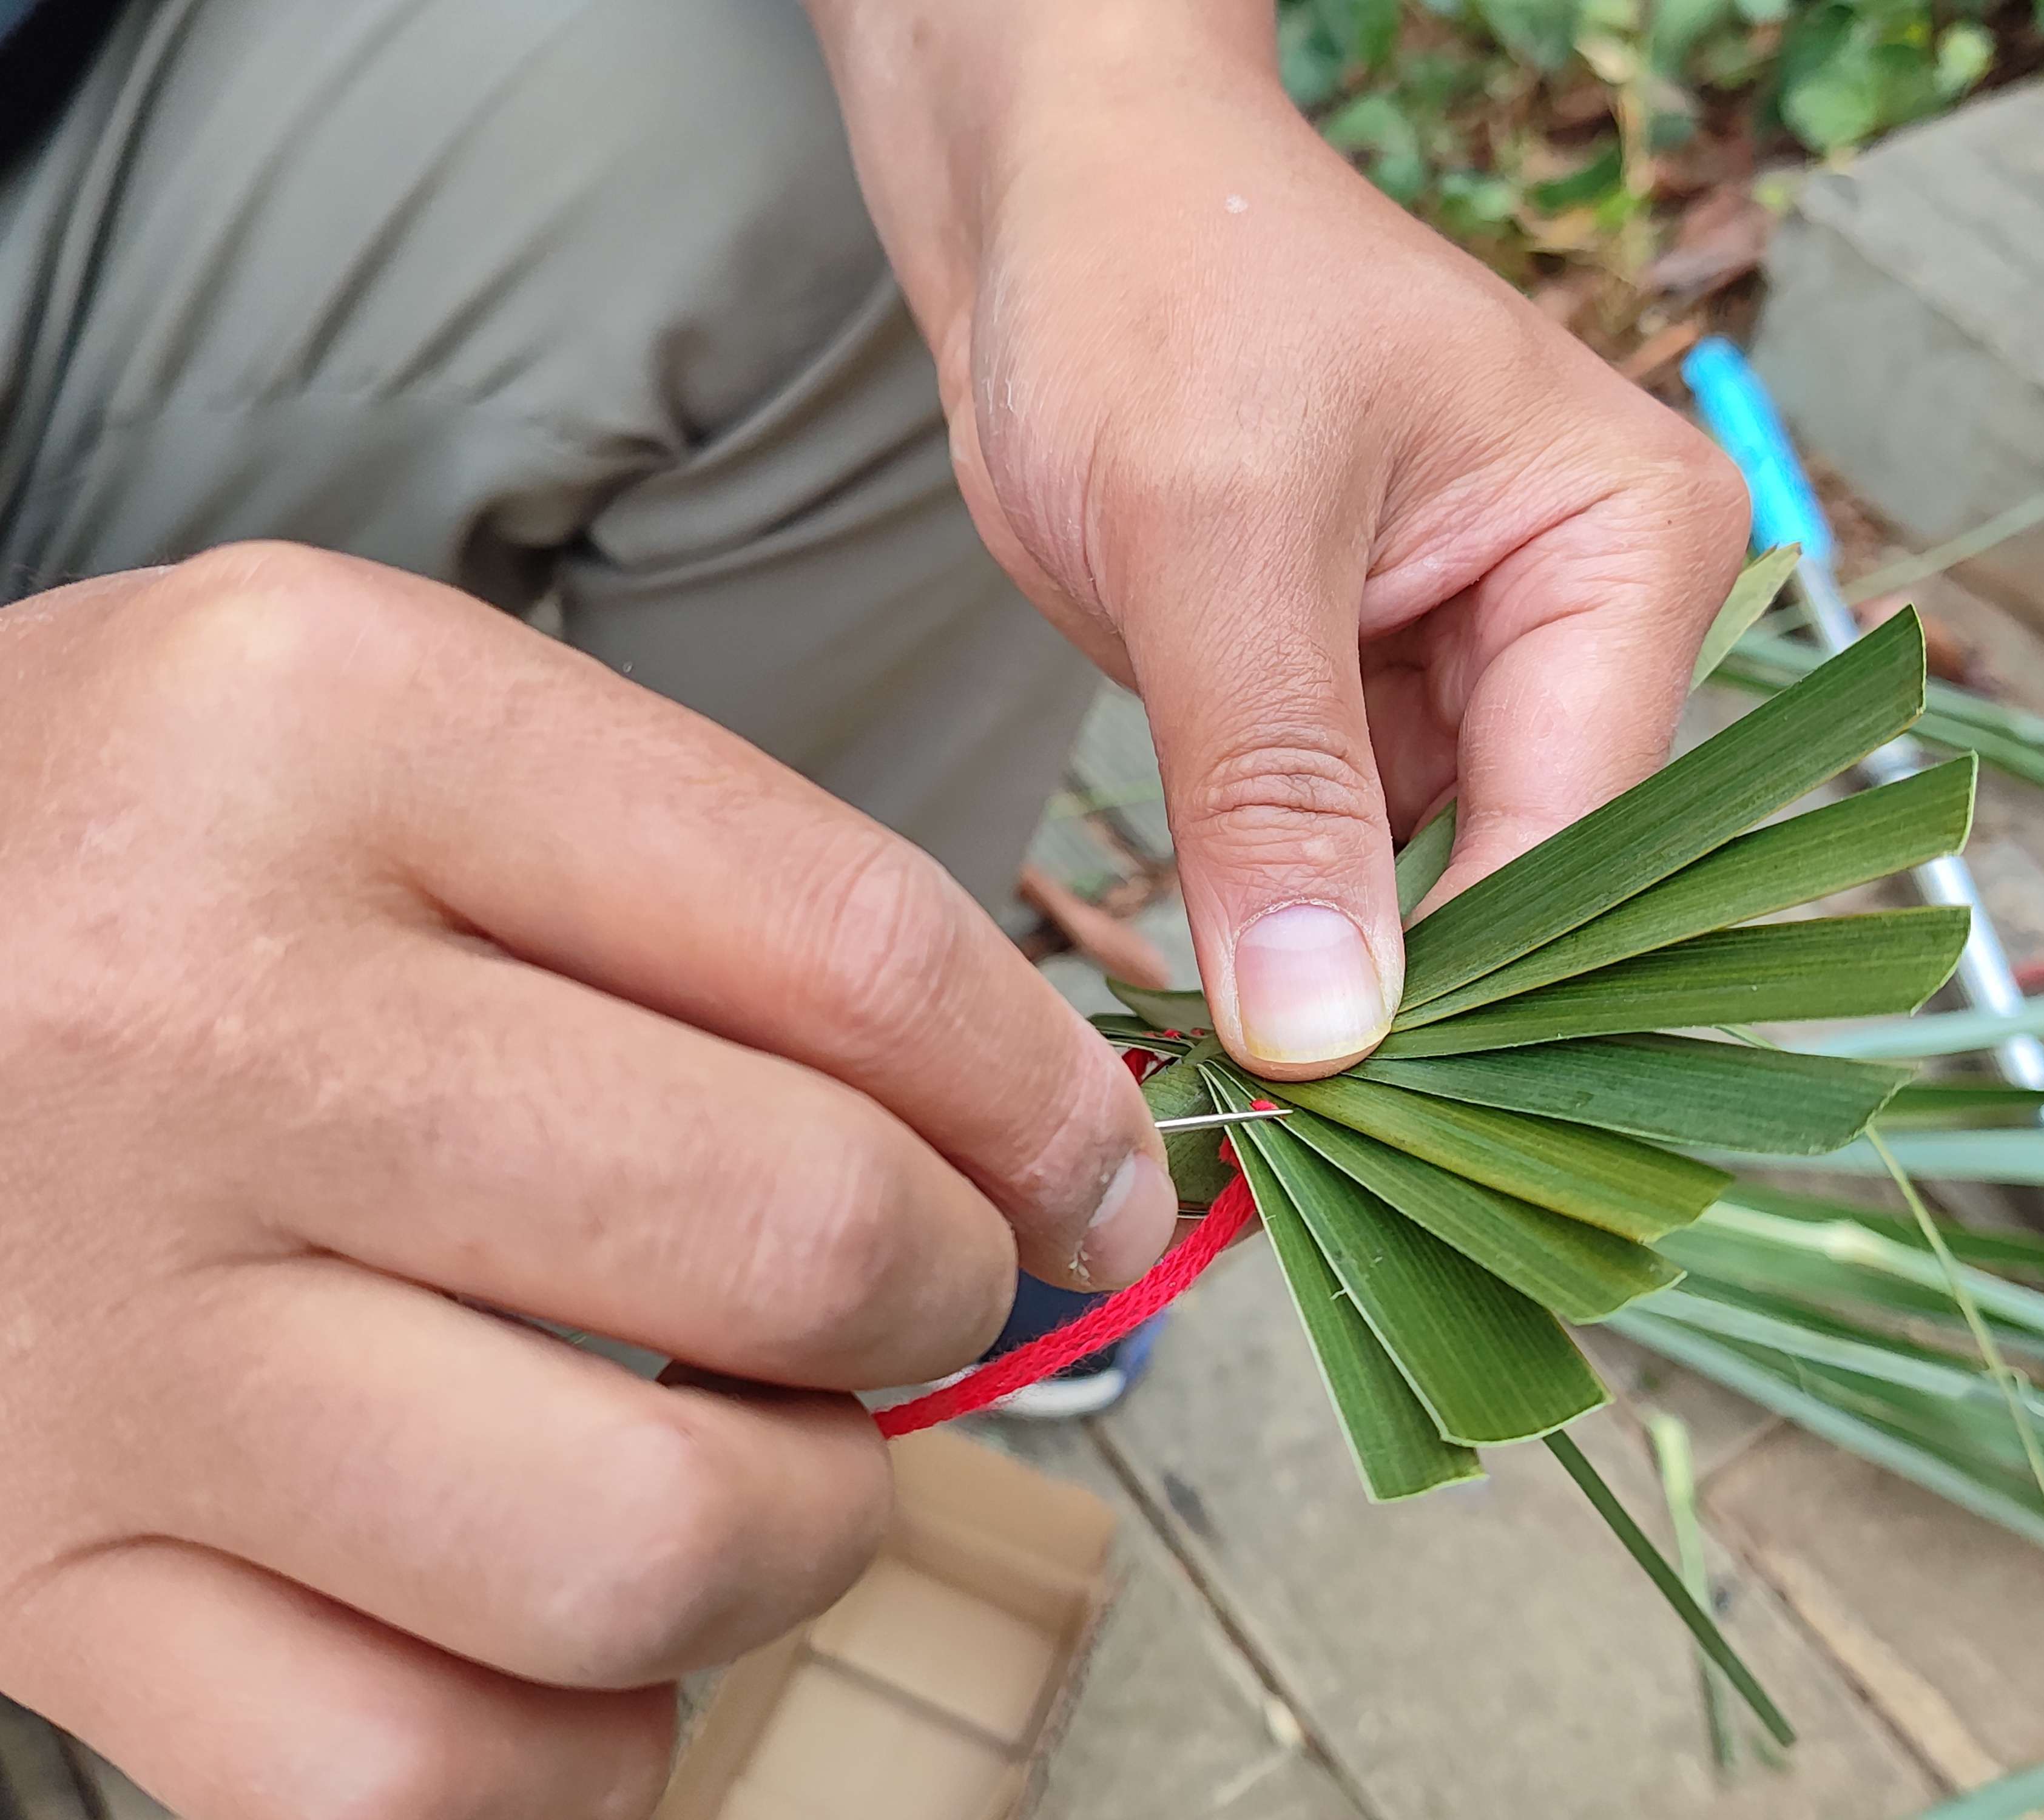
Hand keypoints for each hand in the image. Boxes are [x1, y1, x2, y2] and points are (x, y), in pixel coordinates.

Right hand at [0, 546, 1174, 1818]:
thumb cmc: (170, 840)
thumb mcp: (426, 733)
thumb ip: (745, 907)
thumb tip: (1052, 1154)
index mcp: (328, 731)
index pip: (855, 954)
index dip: (1045, 1100)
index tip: (1095, 1175)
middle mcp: (191, 1024)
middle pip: (786, 1247)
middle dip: (945, 1297)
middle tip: (920, 1288)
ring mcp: (98, 1330)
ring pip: (642, 1556)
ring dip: (803, 1533)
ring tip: (765, 1454)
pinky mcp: (31, 1569)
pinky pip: (419, 1777)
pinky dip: (588, 1744)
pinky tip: (591, 1631)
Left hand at [813, 1, 1749, 1078]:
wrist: (1051, 201)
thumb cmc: (1157, 279)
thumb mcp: (1215, 532)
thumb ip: (1276, 783)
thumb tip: (1326, 1032)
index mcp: (1628, 546)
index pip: (1579, 828)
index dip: (1467, 989)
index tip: (1350, 1129)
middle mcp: (1584, 622)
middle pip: (1532, 883)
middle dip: (1414, 1013)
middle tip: (1298, 1158)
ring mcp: (1480, 675)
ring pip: (1438, 898)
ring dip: (1346, 997)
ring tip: (1256, 1115)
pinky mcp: (1369, 709)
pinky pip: (1353, 868)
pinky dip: (1291, 944)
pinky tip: (1231, 1028)